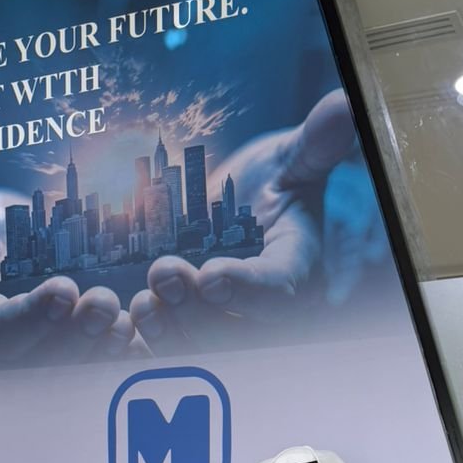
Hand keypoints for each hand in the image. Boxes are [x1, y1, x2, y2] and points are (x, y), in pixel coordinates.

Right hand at [0, 179, 144, 364]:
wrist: (20, 267)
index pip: (2, 331)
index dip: (32, 315)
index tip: (64, 289)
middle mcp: (14, 360)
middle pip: (43, 361)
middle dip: (75, 335)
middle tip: (104, 304)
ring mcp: (50, 368)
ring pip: (76, 373)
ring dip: (103, 352)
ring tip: (125, 323)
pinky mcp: (81, 369)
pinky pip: (103, 375)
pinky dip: (124, 363)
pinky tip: (144, 345)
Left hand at [129, 90, 355, 352]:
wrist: (238, 214)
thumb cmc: (270, 185)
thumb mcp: (290, 160)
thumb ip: (312, 145)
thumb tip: (342, 106)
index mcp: (293, 270)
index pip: (278, 288)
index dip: (248, 288)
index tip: (213, 275)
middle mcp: (263, 313)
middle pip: (236, 331)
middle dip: (197, 310)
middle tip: (163, 274)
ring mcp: (225, 328)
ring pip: (199, 348)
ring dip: (169, 332)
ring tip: (142, 303)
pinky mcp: (190, 335)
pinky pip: (168, 357)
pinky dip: (145, 349)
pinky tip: (120, 331)